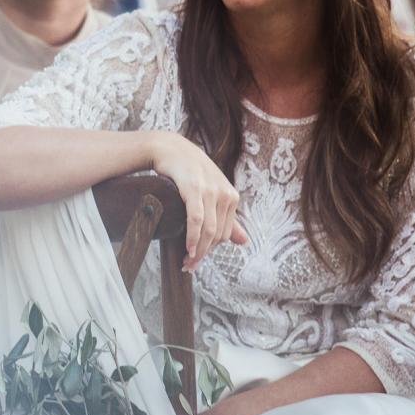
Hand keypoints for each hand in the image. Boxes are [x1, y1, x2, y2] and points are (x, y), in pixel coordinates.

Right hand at [147, 131, 248, 269]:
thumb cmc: (189, 171)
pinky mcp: (195, 189)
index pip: (225, 234)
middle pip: (217, 235)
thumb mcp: (211, 192)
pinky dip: (193, 236)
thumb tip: (244, 241)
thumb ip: (227, 217)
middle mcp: (225, 194)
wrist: (170, 148)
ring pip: (208, 230)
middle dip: (204, 254)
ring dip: (198, 250)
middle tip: (189, 266)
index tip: (196, 260)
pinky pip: (197, 219)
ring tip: (187, 262)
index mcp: (232, 197)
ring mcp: (211, 191)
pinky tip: (188, 247)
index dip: (211, 250)